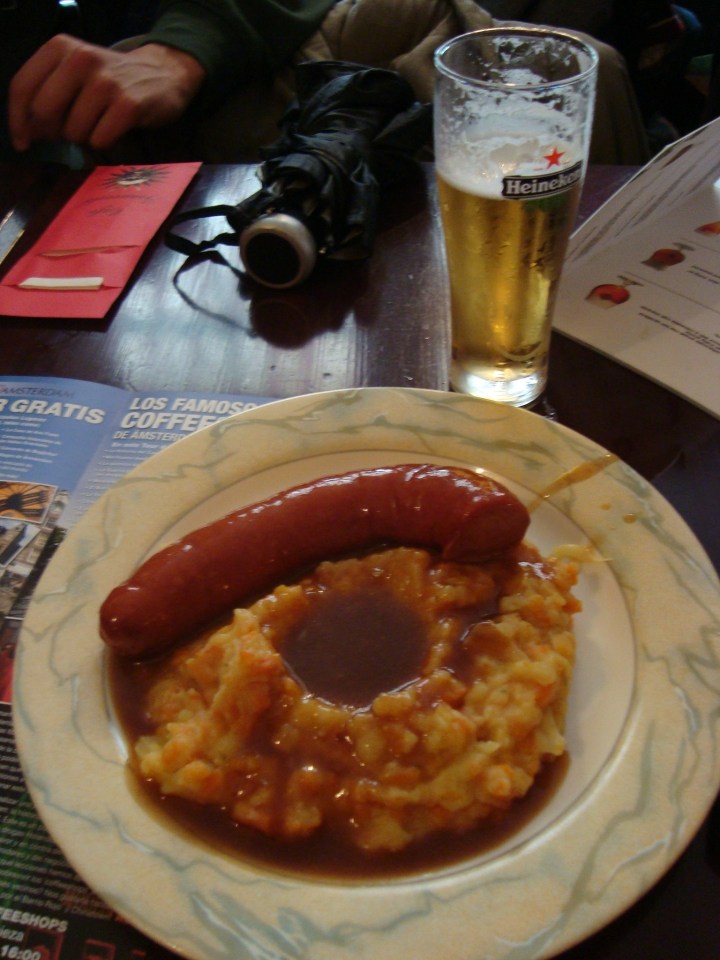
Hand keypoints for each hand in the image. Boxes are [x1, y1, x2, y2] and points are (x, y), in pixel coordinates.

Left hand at [9, 34, 205, 151]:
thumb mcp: (75, 73)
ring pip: (73, 131)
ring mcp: (106, 82)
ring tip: (97, 126)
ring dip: (83, 138)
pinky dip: (104, 143)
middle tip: (67, 135)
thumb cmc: (112, 81)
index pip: (23, 87)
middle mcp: (81, 60)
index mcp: (60, 48)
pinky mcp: (128, 105)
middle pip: (44, 112)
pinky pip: (99, 140)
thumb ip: (49, 93)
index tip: (23, 142)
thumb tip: (31, 133)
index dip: (18, 121)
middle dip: (53, 132)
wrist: (163, 74)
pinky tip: (113, 131)